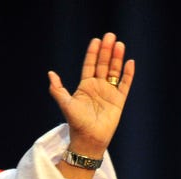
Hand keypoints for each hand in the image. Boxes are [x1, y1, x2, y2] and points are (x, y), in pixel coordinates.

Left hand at [47, 33, 134, 165]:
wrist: (89, 139)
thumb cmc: (76, 123)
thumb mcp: (65, 104)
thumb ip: (58, 89)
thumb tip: (50, 73)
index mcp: (85, 86)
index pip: (90, 65)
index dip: (93, 53)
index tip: (96, 41)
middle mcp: (98, 87)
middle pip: (103, 64)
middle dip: (106, 50)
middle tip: (110, 36)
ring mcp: (109, 93)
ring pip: (115, 71)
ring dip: (117, 58)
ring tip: (120, 44)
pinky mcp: (119, 101)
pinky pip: (125, 84)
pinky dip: (128, 74)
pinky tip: (130, 62)